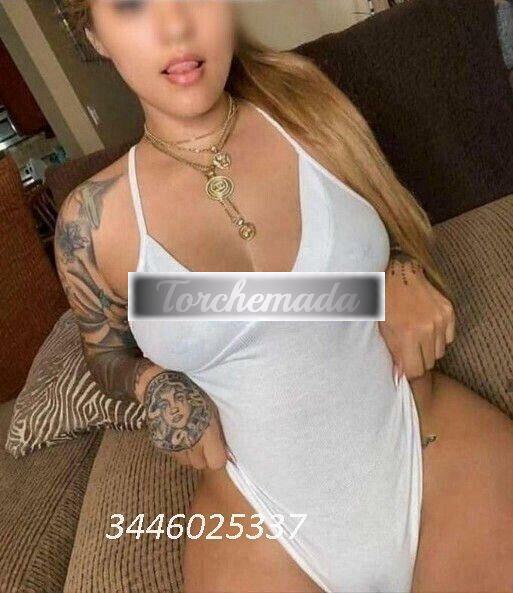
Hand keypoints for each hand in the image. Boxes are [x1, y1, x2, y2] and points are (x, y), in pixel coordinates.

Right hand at [145, 370, 232, 469]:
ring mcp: (173, 446)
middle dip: (204, 456)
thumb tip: (226, 449)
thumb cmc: (191, 393)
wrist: (160, 386)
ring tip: (190, 436)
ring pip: (187, 462)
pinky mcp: (160, 445)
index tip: (219, 450)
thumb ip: (218, 432)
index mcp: (205, 434)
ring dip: (191, 454)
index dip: (219, 458)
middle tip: (204, 442)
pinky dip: (178, 449)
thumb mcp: (211, 409)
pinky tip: (178, 434)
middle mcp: (189, 444)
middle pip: (201, 465)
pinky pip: (174, 455)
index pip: (216, 463)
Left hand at [379, 253, 455, 379]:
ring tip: (418, 335)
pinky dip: (440, 337)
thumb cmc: (385, 302)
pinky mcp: (449, 311)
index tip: (406, 366)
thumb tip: (402, 376)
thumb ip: (394, 353)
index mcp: (408, 334)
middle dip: (419, 359)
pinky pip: (448, 338)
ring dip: (429, 348)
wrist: (398, 273)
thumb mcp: (383, 329)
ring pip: (440, 352)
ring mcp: (440, 319)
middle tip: (410, 348)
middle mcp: (427, 329)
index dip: (410, 371)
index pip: (416, 371)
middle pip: (429, 363)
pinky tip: (428, 326)